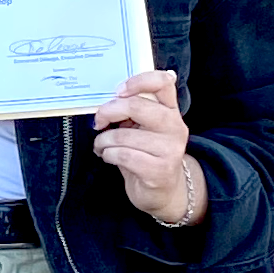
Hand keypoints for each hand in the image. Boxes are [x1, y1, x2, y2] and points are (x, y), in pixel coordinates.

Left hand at [89, 69, 206, 227]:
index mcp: (171, 110)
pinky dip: (107, 154)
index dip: (138, 81)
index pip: (162, 82)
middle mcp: (175, 127)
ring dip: (103, 140)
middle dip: (108, 112)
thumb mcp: (143, 128)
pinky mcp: (160, 170)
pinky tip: (107, 156)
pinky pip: (122, 155)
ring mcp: (170, 149)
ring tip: (101, 145)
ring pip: (123, 135)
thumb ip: (132, 110)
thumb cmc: (146, 154)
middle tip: (98, 121)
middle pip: (136, 106)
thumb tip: (106, 100)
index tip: (118, 91)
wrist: (162, 191)